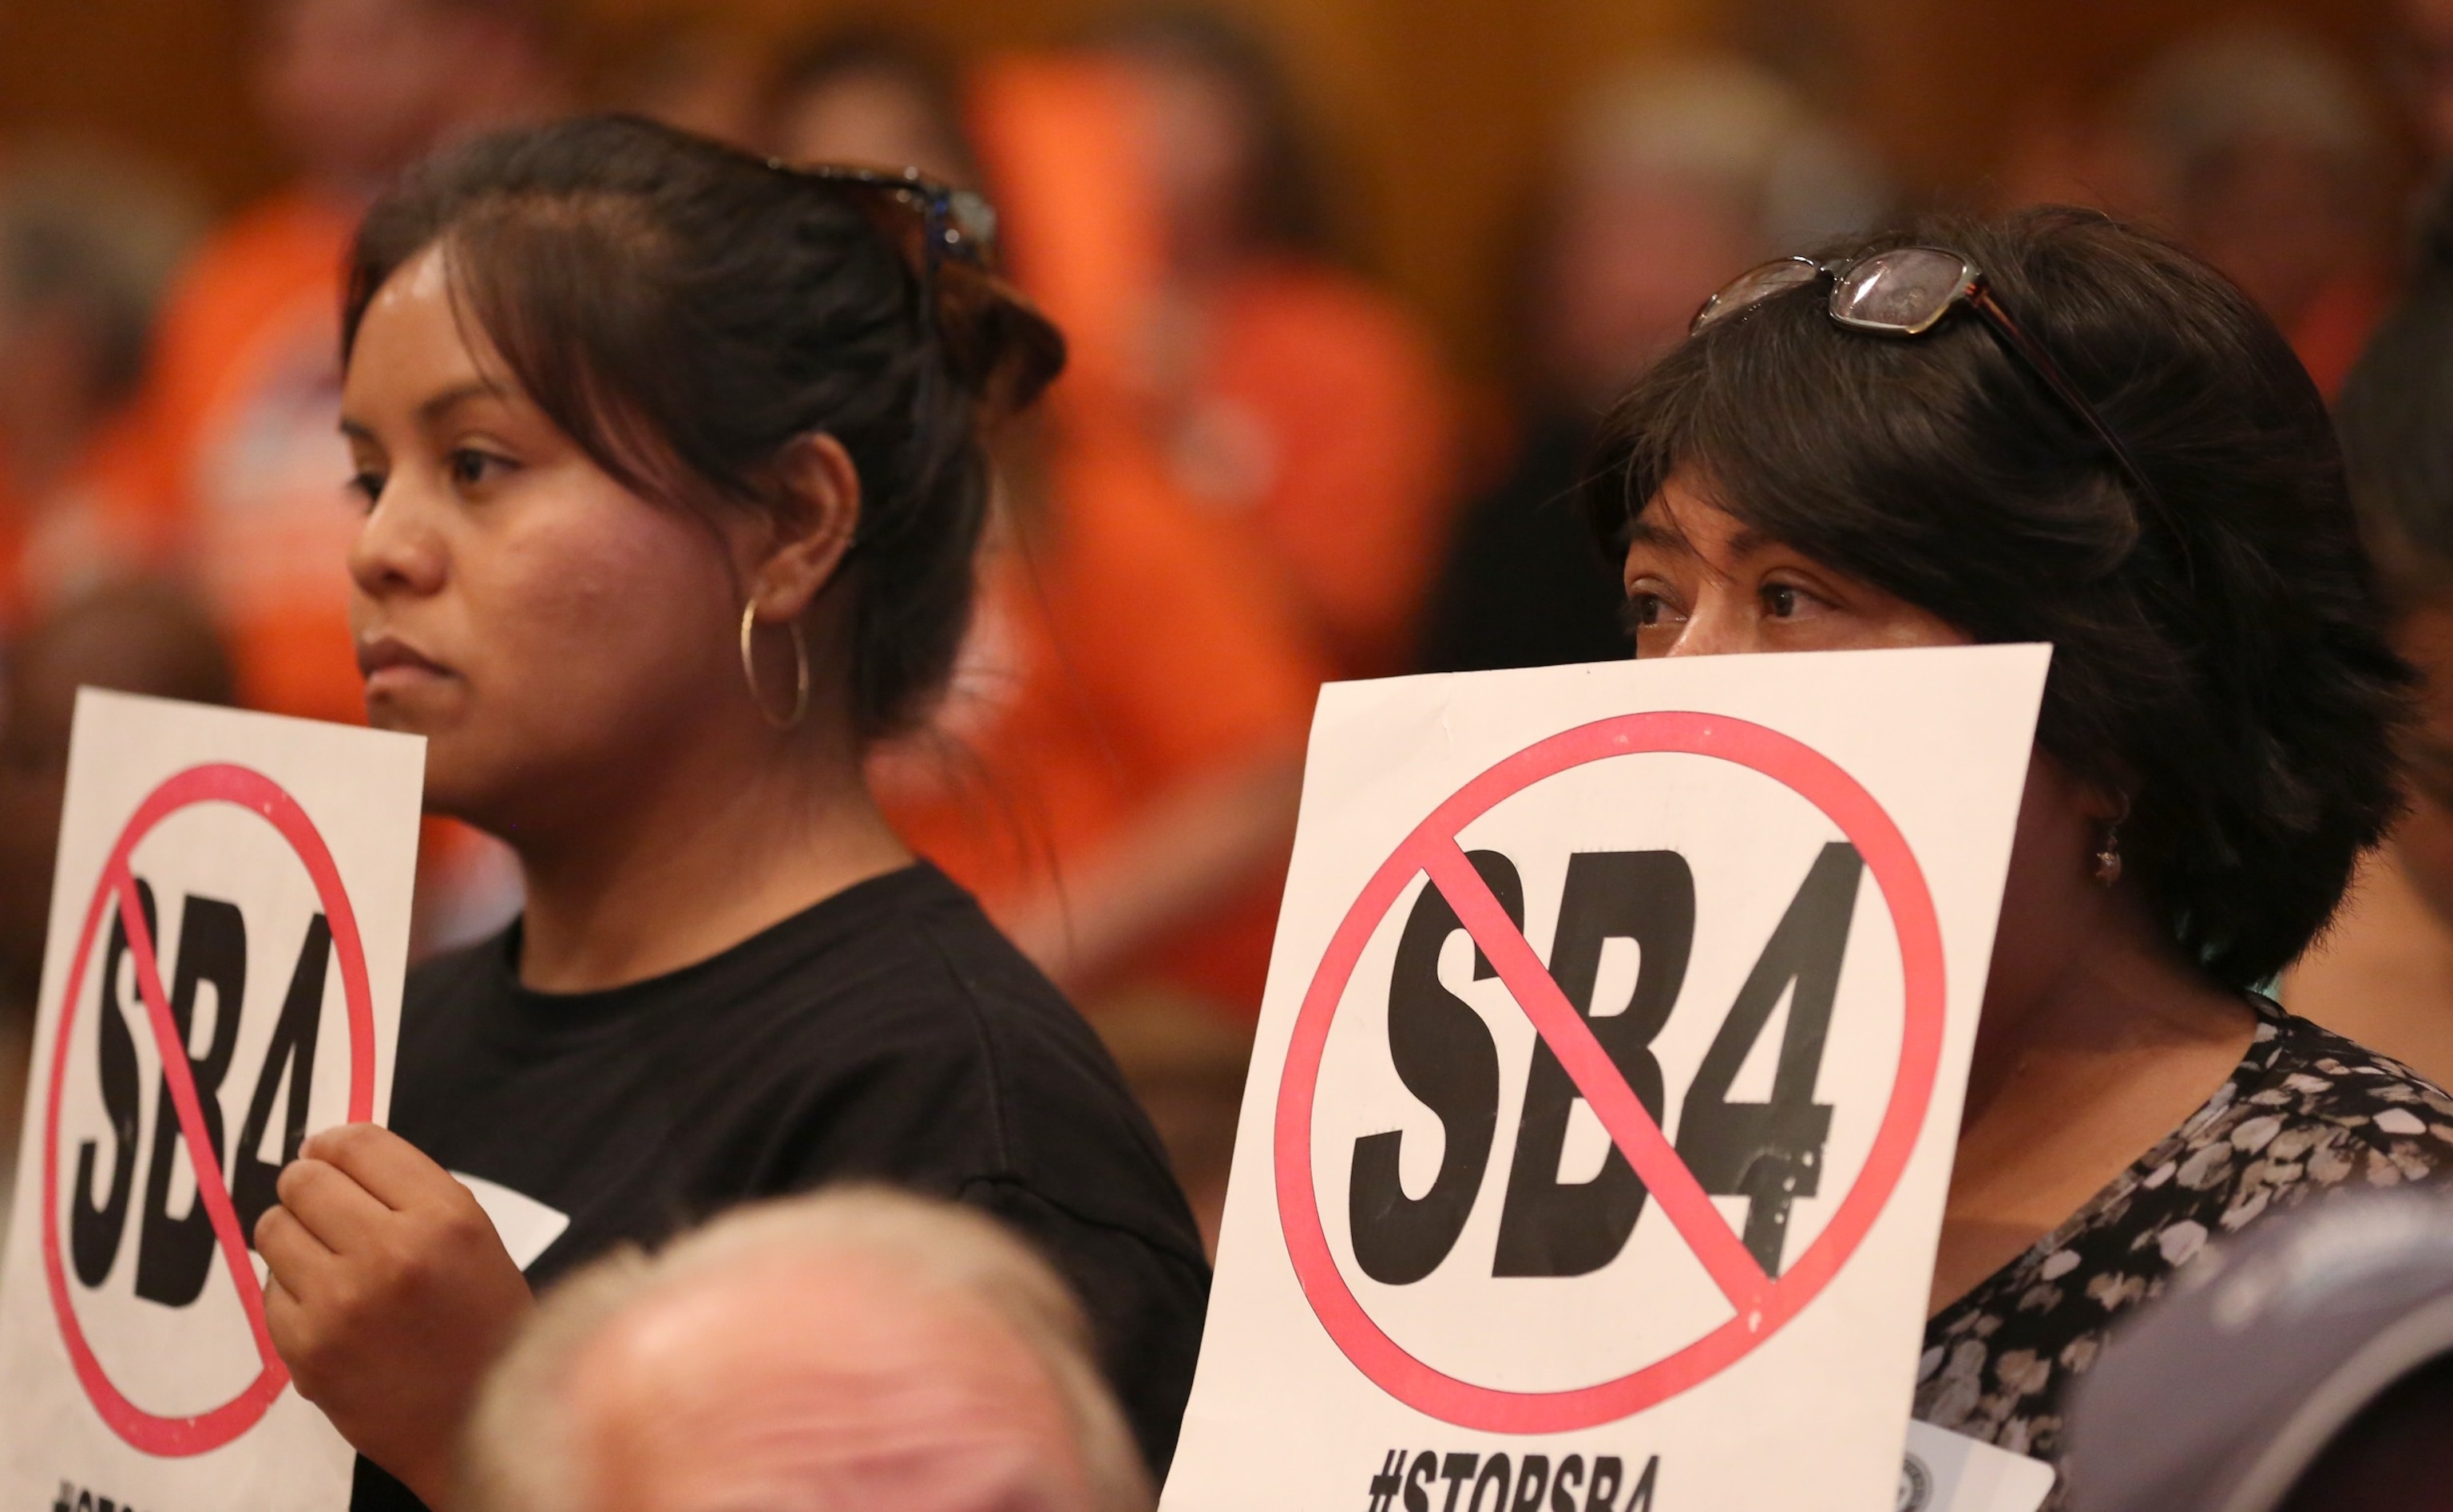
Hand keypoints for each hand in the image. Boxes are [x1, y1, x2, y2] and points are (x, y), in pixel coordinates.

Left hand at [255, 1125, 533, 1509]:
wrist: (479, 1423)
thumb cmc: (484, 1325)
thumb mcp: (476, 1239)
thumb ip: (411, 1193)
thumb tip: (326, 1153)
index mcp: (445, 1218)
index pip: (357, 1143)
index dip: (334, 1143)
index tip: (328, 1154)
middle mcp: (391, 1252)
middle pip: (303, 1180)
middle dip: (309, 1187)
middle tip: (324, 1208)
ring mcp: (342, 1304)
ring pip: (273, 1229)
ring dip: (294, 1235)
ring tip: (327, 1260)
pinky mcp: (305, 1350)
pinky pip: (268, 1291)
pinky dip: (291, 1292)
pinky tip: (329, 1309)